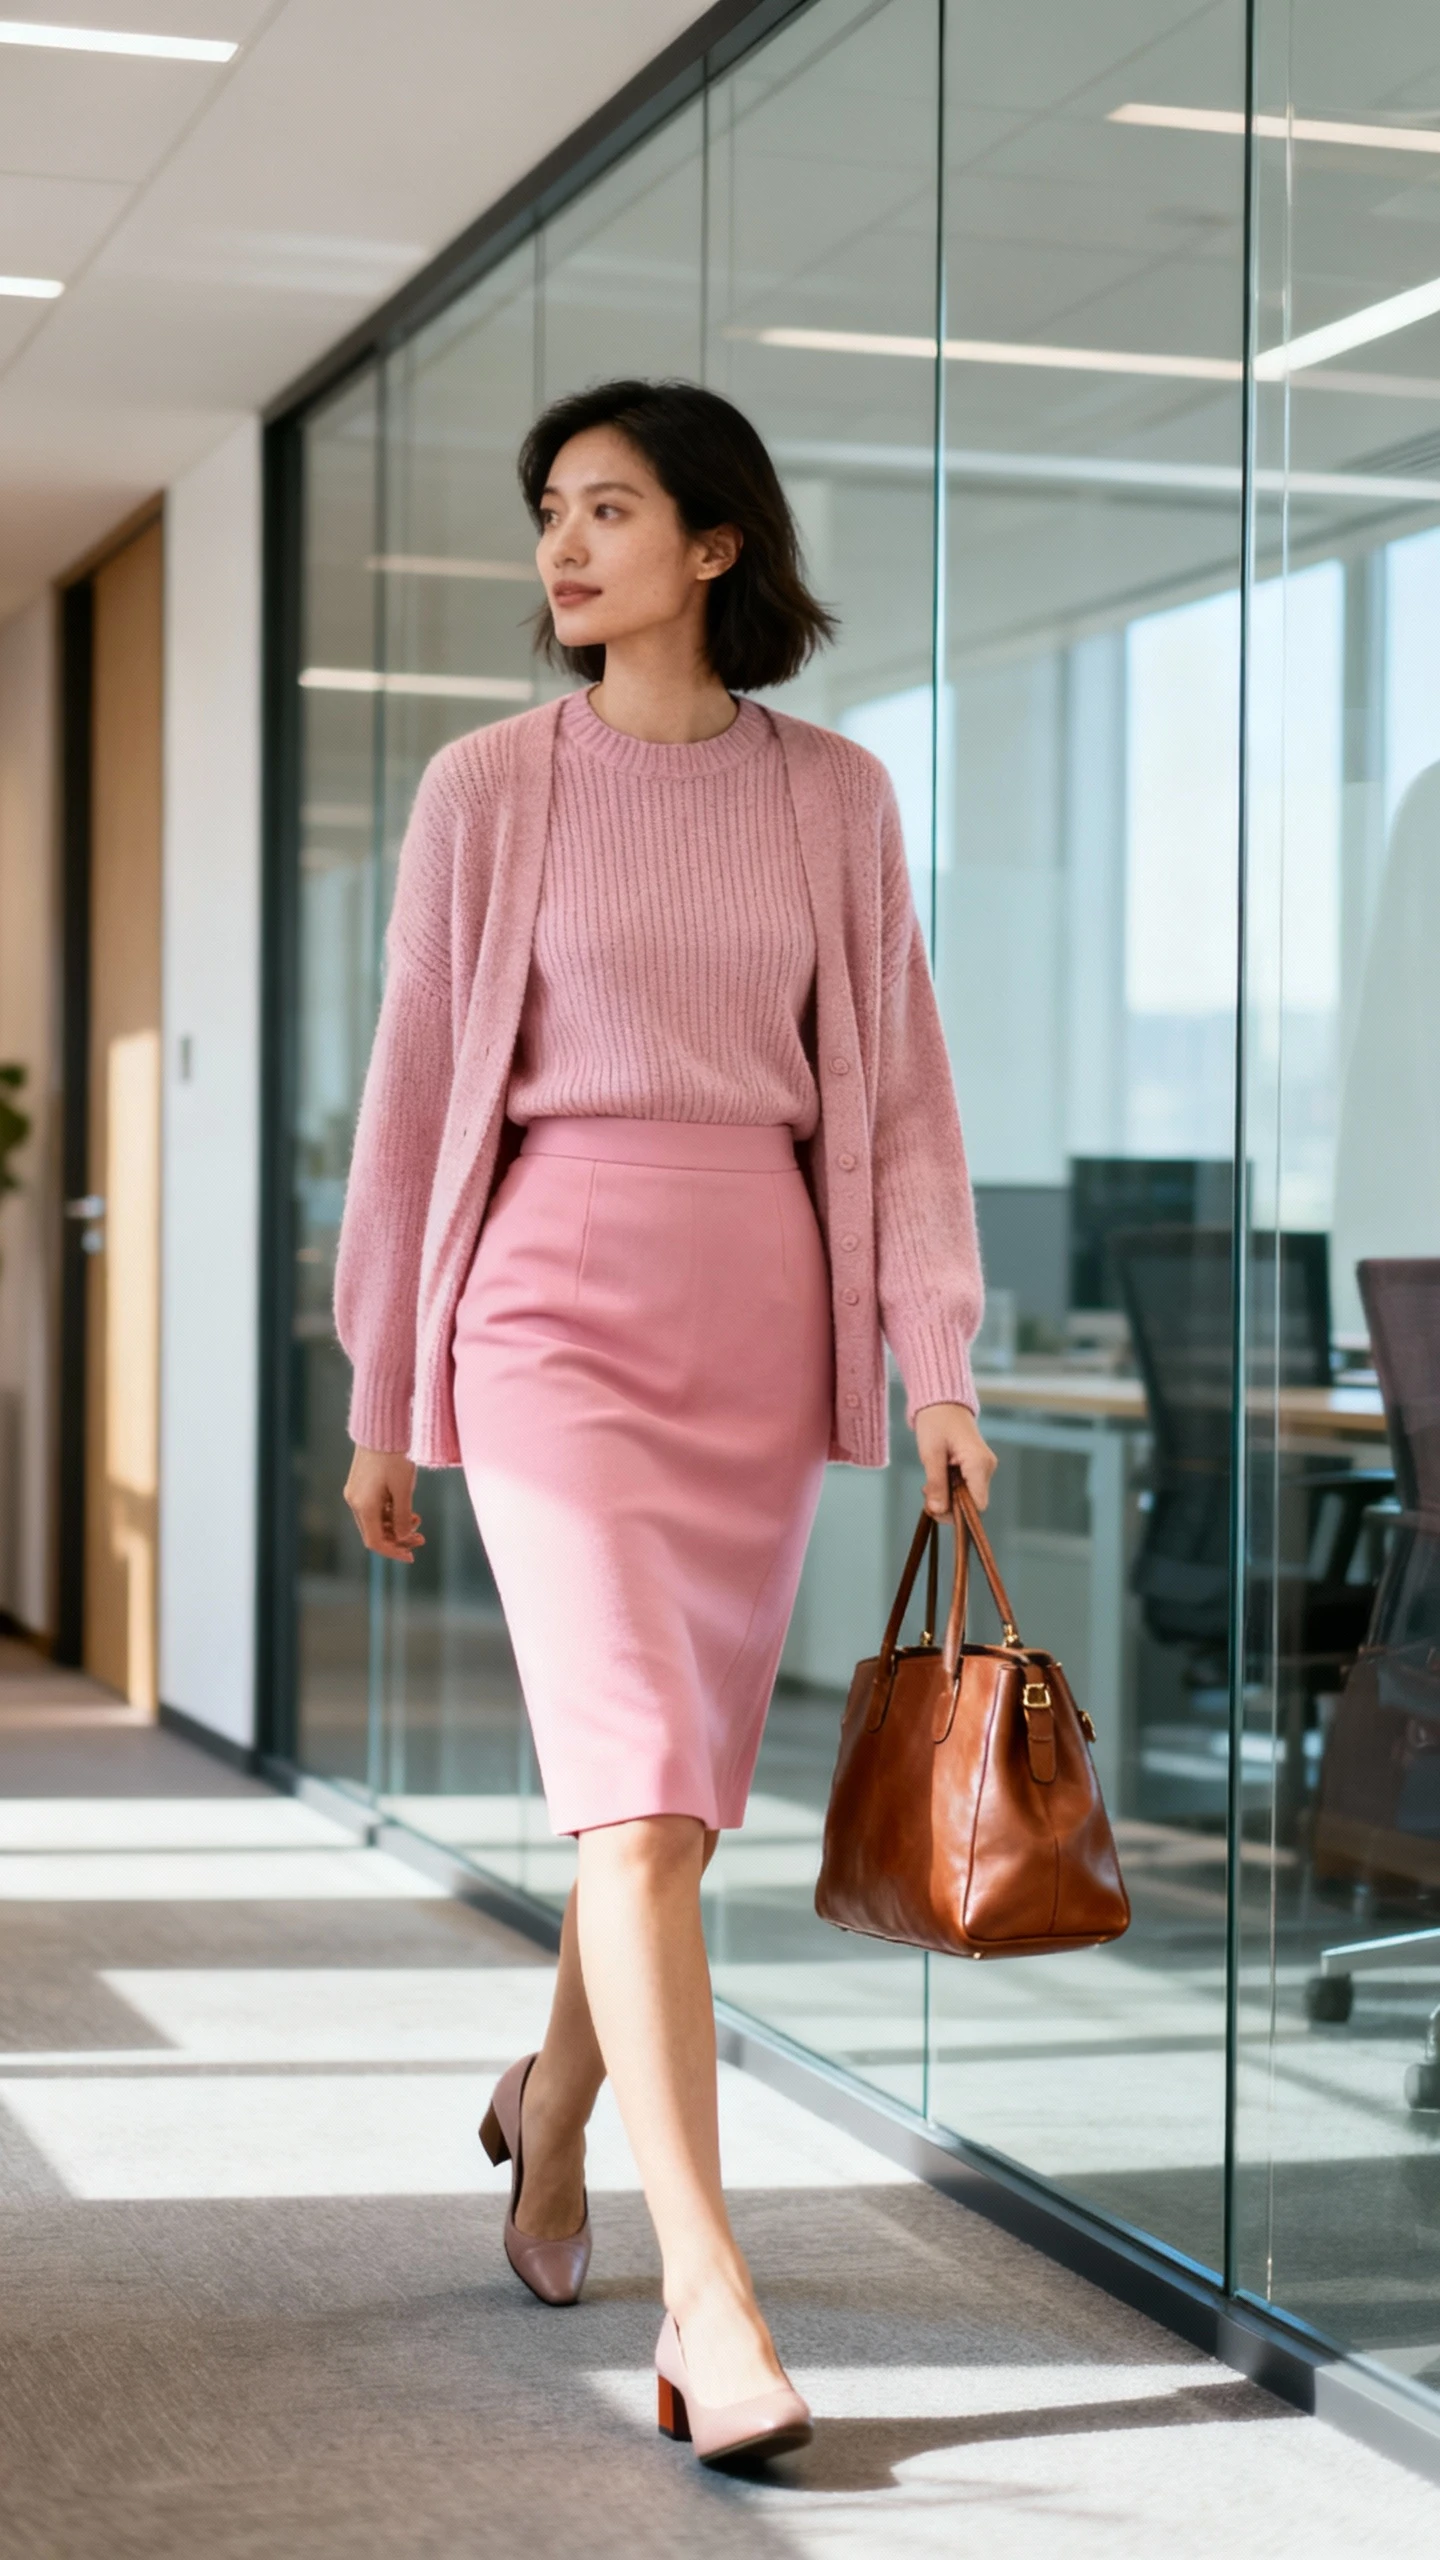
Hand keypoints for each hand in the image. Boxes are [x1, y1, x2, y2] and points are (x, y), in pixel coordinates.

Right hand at [344, 1446, 424, 1563]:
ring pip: (375, 1521)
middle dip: (398, 1538)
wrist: (381, 1427)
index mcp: (364, 1506)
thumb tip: (403, 1537)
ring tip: (417, 1519)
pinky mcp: (360, 1484)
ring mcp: (355, 1493)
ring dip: (395, 1525)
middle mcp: (355, 1502)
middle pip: (375, 1533)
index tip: (412, 1556)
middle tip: (422, 1538)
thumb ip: (402, 1517)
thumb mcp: (403, 1489)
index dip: (394, 1552)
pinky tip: (406, 1508)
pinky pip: (374, 1508)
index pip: (375, 1542)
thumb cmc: (394, 1456)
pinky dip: (389, 1512)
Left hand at [914, 1403, 996, 1518]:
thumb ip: (936, 1484)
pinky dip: (950, 1490)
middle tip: (926, 1494)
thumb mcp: (931, 1454)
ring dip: (946, 1497)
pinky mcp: (976, 1467)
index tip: (934, 1507)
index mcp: (979, 1464)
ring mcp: (983, 1468)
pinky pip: (966, 1488)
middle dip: (948, 1505)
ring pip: (967, 1497)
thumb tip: (938, 1510)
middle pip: (972, 1504)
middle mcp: (986, 1468)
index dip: (957, 1513)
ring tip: (928, 1485)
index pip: (977, 1505)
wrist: (941, 1402)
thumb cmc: (936, 1422)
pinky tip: (937, 1480)